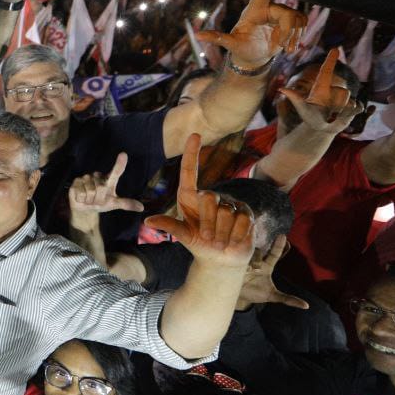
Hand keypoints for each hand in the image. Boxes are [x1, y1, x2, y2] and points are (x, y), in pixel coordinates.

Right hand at [67, 153, 144, 226]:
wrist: (84, 209)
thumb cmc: (101, 203)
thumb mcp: (114, 204)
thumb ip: (126, 204)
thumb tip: (142, 208)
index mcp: (109, 180)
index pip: (116, 172)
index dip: (119, 164)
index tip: (123, 154)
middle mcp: (97, 176)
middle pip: (101, 188)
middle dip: (98, 199)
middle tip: (96, 200)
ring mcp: (86, 178)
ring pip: (90, 191)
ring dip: (89, 200)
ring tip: (88, 199)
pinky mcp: (76, 182)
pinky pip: (81, 193)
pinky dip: (81, 199)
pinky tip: (80, 197)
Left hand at [145, 134, 254, 268]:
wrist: (221, 259)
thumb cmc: (199, 243)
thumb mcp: (183, 236)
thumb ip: (169, 226)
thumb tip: (147, 220)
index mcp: (191, 198)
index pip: (190, 172)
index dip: (192, 153)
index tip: (195, 134)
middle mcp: (211, 196)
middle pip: (209, 198)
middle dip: (206, 223)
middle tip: (206, 237)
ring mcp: (230, 203)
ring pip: (225, 212)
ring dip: (220, 232)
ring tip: (219, 240)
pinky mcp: (246, 213)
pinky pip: (241, 220)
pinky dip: (234, 235)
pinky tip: (232, 240)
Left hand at [196, 0, 305, 68]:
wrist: (253, 57)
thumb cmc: (240, 48)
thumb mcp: (230, 44)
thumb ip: (217, 38)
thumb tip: (197, 35)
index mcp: (254, 11)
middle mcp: (268, 8)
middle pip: (288, 14)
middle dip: (287, 32)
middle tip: (281, 46)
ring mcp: (281, 14)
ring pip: (298, 18)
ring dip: (294, 36)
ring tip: (284, 48)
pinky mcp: (291, 20)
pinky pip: (304, 21)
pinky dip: (300, 35)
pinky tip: (291, 46)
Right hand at [236, 235, 309, 310]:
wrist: (240, 298)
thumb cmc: (257, 293)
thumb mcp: (273, 296)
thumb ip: (288, 299)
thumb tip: (306, 306)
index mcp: (266, 266)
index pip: (274, 254)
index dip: (279, 246)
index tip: (283, 236)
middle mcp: (255, 261)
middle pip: (258, 252)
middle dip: (258, 257)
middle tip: (256, 268)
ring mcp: (243, 262)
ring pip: (246, 254)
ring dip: (247, 262)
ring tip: (245, 271)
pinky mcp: (232, 265)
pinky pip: (234, 259)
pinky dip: (235, 261)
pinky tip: (235, 265)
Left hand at [277, 48, 362, 133]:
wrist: (321, 129)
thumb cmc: (309, 117)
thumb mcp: (302, 108)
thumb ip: (295, 98)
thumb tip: (282, 89)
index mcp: (322, 88)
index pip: (326, 72)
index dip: (330, 60)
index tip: (334, 48)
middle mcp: (333, 91)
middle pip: (344, 93)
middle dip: (338, 105)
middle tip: (328, 113)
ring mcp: (344, 98)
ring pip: (351, 102)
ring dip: (342, 112)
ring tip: (333, 116)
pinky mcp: (353, 106)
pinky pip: (358, 107)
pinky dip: (351, 114)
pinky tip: (342, 117)